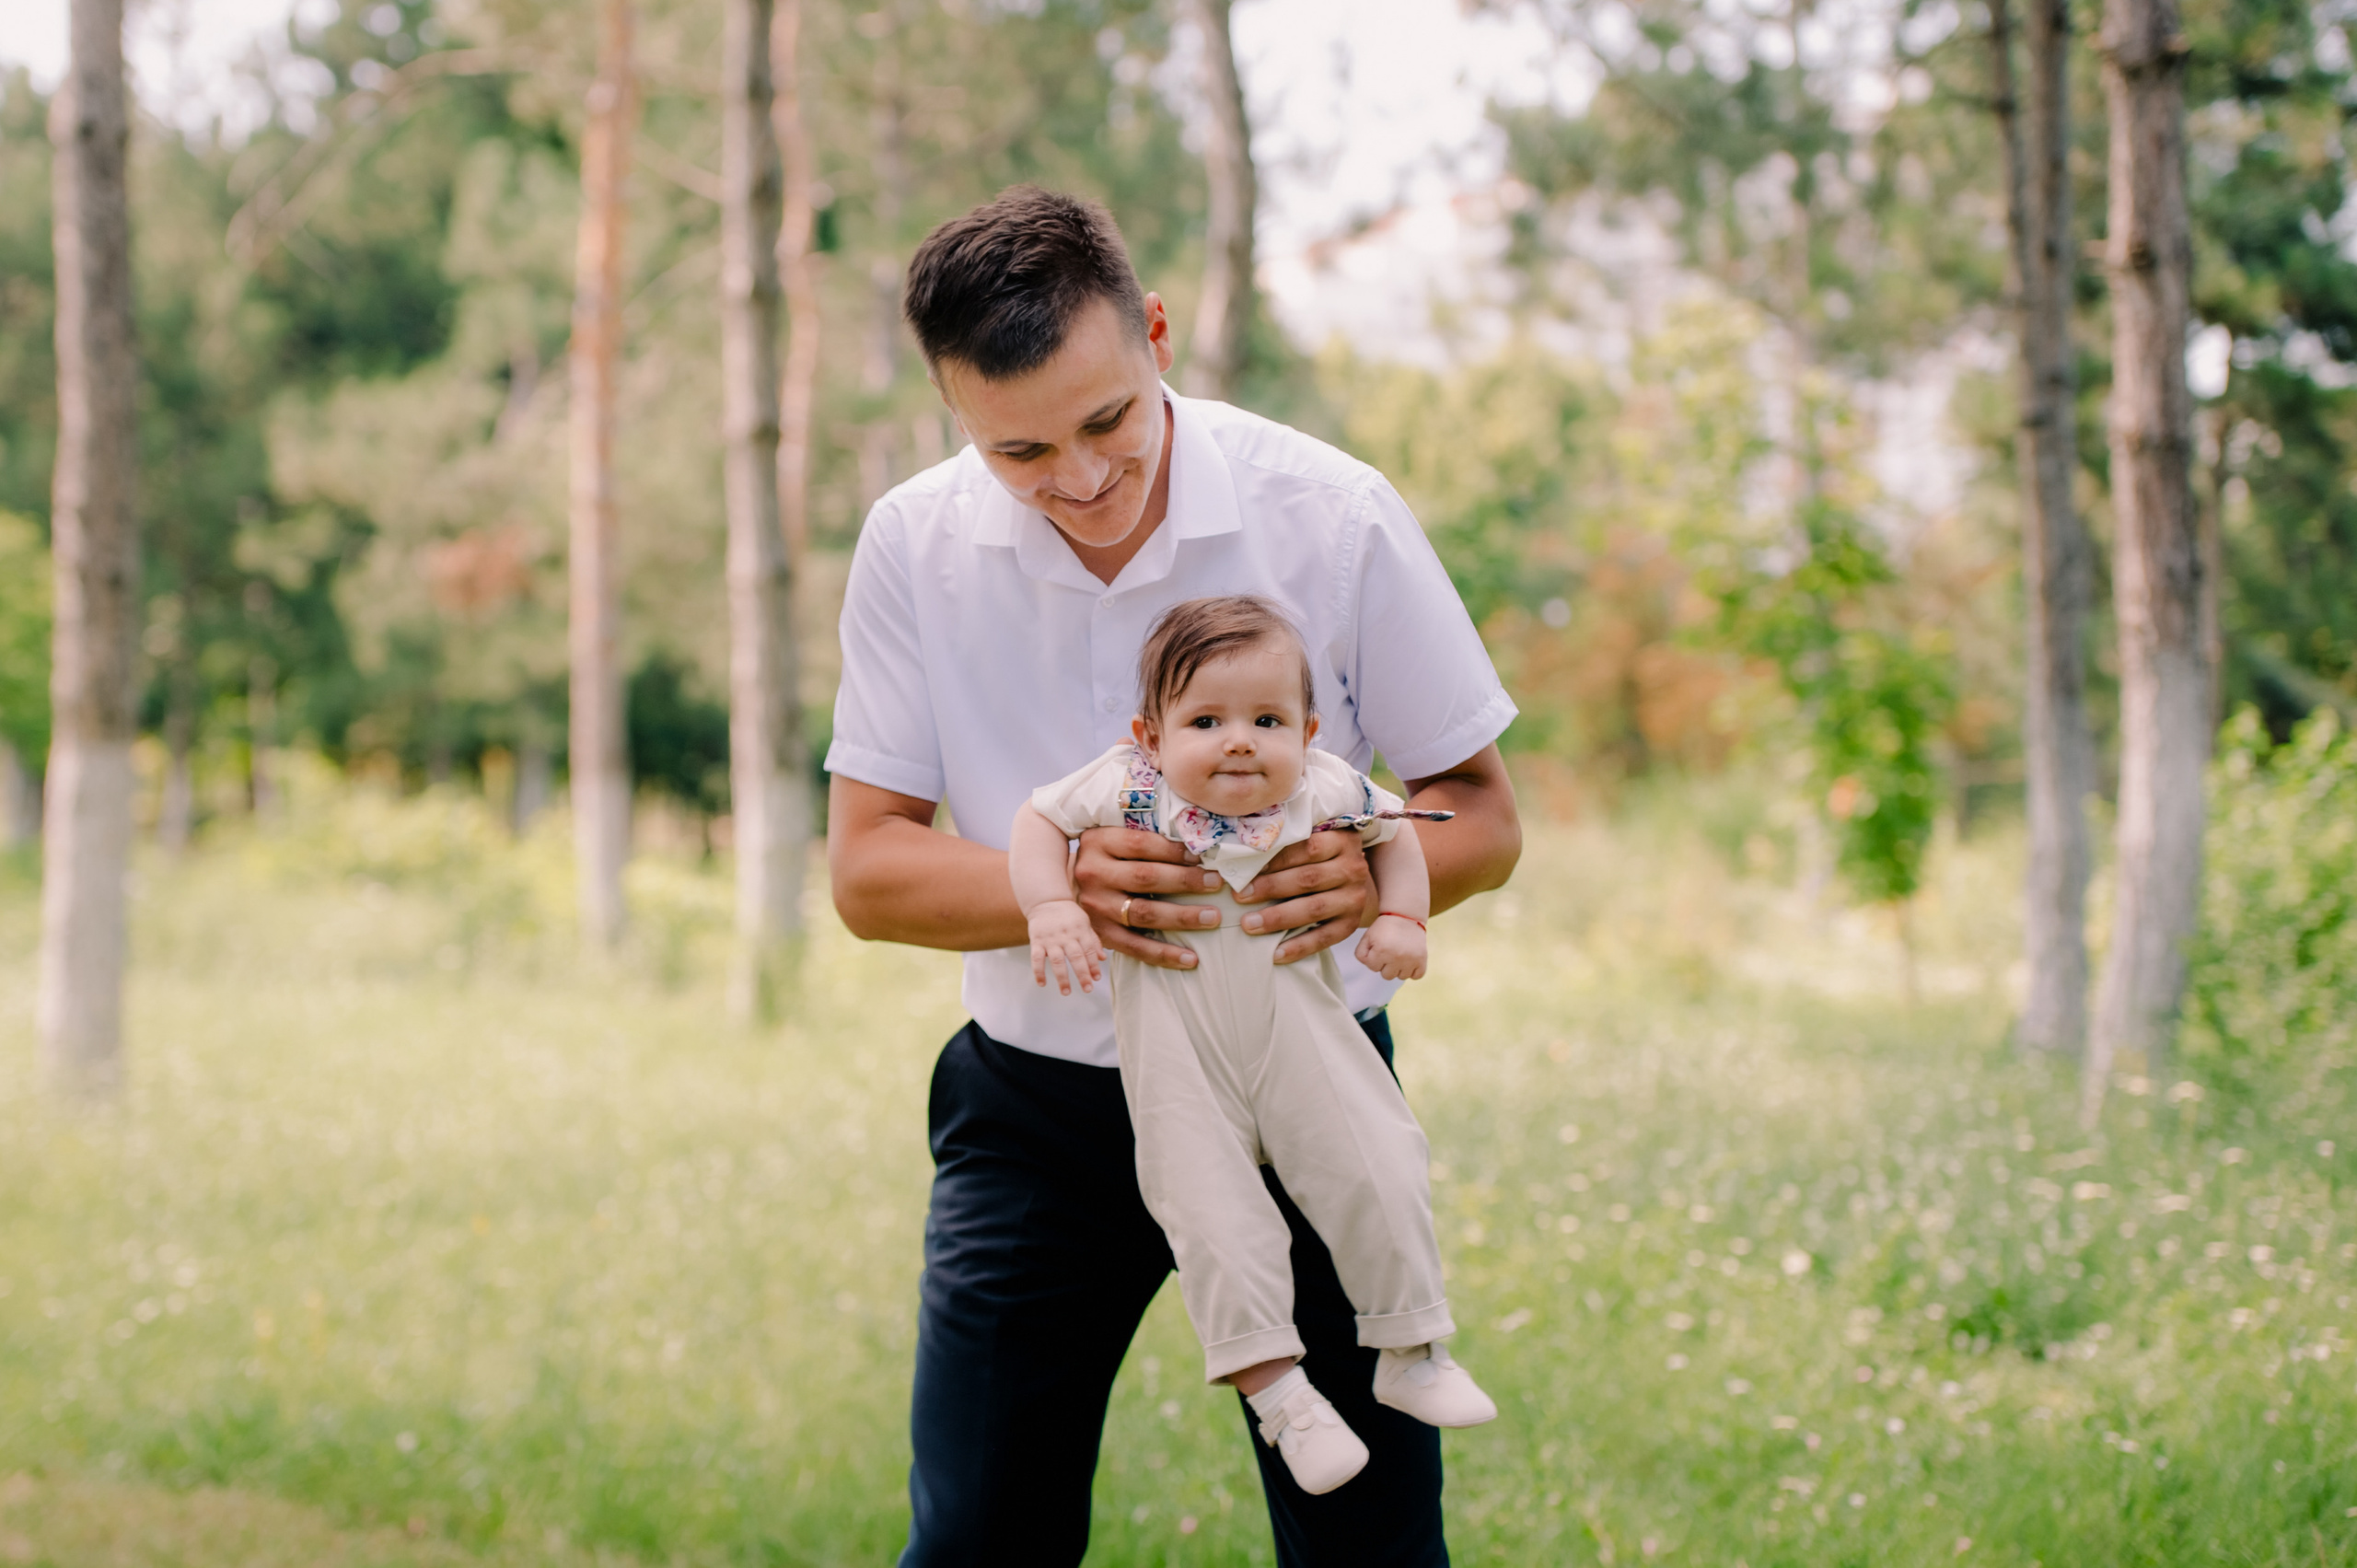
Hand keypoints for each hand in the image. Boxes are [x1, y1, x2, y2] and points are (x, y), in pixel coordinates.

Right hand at [1028, 899, 1105, 995]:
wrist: (1046, 901)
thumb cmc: (1068, 914)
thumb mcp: (1084, 923)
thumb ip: (1093, 941)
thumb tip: (1102, 958)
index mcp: (1080, 931)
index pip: (1089, 951)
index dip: (1094, 965)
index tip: (1097, 978)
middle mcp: (1066, 936)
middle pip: (1076, 958)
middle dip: (1082, 975)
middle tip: (1087, 989)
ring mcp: (1051, 939)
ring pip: (1057, 961)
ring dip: (1062, 978)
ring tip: (1066, 992)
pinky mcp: (1037, 941)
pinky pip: (1037, 958)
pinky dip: (1038, 972)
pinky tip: (1042, 983)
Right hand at [1072, 826, 1225, 970]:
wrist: (1061, 891)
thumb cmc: (1102, 859)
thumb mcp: (1112, 838)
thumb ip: (1143, 836)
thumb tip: (1195, 840)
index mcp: (1098, 842)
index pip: (1141, 844)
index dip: (1174, 850)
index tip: (1202, 855)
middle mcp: (1093, 874)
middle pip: (1145, 877)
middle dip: (1185, 881)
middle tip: (1216, 883)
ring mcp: (1095, 907)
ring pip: (1144, 913)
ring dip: (1182, 917)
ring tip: (1213, 917)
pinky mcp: (1100, 934)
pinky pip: (1135, 947)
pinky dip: (1165, 954)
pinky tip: (1191, 958)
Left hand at [1234, 831, 1378, 965]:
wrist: (1350, 882)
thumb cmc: (1318, 858)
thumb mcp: (1311, 840)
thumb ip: (1286, 842)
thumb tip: (1242, 854)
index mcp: (1341, 840)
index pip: (1308, 847)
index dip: (1276, 858)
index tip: (1245, 868)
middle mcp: (1353, 868)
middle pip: (1308, 878)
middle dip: (1270, 888)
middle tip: (1239, 896)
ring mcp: (1354, 898)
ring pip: (1314, 909)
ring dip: (1278, 918)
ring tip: (1249, 924)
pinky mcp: (1351, 924)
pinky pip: (1325, 938)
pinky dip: (1300, 947)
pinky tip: (1276, 954)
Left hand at [1354, 914, 1427, 980]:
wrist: (1405, 916)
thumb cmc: (1385, 928)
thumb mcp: (1367, 937)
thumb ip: (1360, 954)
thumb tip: (1369, 965)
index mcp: (1381, 951)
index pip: (1373, 968)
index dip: (1374, 958)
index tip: (1379, 948)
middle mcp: (1396, 957)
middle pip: (1387, 976)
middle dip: (1386, 965)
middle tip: (1390, 951)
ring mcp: (1410, 959)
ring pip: (1401, 977)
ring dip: (1399, 968)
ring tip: (1400, 954)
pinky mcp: (1421, 960)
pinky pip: (1417, 976)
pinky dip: (1413, 970)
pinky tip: (1410, 960)